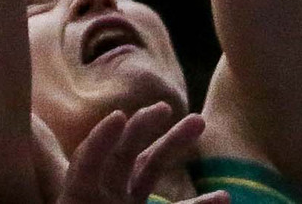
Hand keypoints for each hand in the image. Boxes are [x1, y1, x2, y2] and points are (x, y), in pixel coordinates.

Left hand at [55, 106, 228, 203]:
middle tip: (166, 108)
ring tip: (200, 122)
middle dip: (143, 128)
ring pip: (149, 169)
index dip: (99, 140)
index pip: (86, 165)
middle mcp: (102, 198)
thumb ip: (92, 186)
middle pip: (122, 155)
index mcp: (78, 202)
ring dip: (173, 145)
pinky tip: (223, 198)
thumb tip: (89, 167)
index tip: (119, 117)